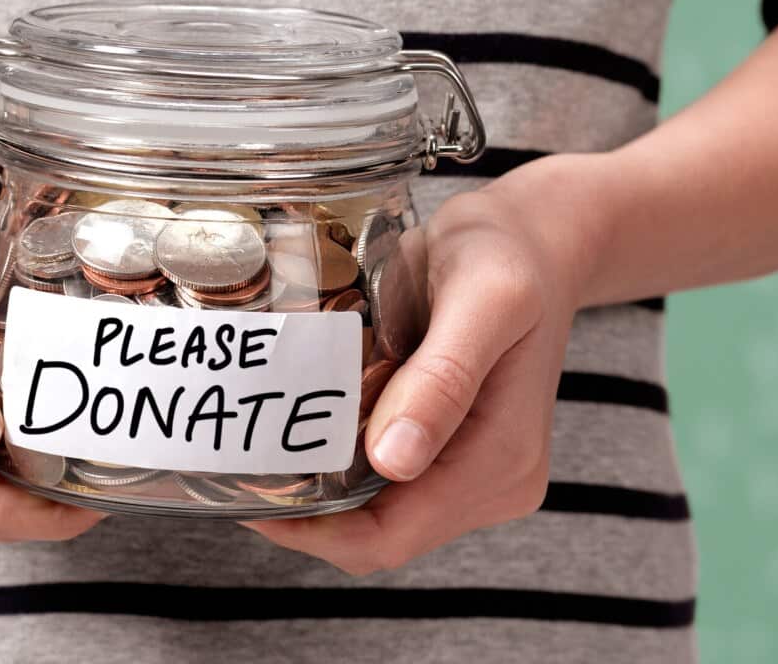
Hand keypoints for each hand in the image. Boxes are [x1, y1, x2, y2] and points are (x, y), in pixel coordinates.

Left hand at [243, 154, 598, 573]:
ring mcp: (477, 473)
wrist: (537, 240)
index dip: (313, 532)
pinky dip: (340, 468)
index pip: (392, 537)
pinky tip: (305, 432)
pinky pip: (386, 483)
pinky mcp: (456, 451)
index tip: (247, 495)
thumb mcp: (483, 299)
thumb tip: (394, 461)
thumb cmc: (508, 255)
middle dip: (307, 515)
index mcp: (502, 459)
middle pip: (380, 536)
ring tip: (263, 448)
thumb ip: (443, 379)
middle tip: (240, 467)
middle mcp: (495, 481)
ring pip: (378, 514)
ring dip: (321, 493)